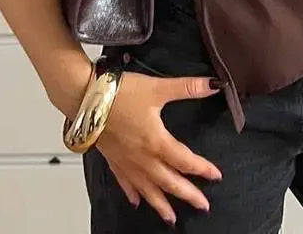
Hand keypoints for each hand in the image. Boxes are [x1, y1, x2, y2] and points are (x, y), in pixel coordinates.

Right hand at [94, 70, 222, 225]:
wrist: (87, 98)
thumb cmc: (120, 93)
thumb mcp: (158, 88)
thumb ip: (187, 87)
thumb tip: (213, 84)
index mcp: (156, 141)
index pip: (185, 160)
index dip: (202, 168)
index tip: (215, 176)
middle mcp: (143, 158)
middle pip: (169, 181)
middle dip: (187, 194)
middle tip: (202, 206)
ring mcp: (127, 161)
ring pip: (147, 189)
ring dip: (161, 204)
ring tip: (171, 218)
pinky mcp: (113, 159)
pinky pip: (124, 182)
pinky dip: (132, 193)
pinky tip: (136, 202)